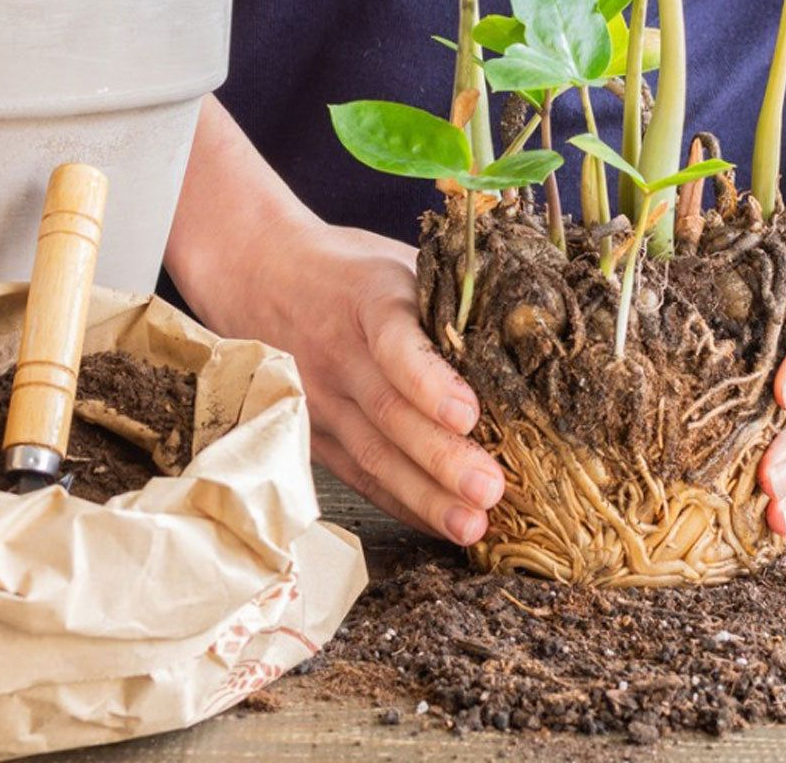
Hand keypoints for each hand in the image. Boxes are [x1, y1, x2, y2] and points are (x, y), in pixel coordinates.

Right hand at [253, 218, 505, 545]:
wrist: (257, 272)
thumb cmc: (349, 270)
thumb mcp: (395, 260)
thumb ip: (445, 295)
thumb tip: (528, 324)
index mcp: (369, 297)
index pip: (396, 341)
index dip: (429, 381)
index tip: (469, 414)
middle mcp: (339, 350)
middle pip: (389, 411)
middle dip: (441, 458)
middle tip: (490, 490)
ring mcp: (319, 396)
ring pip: (373, 453)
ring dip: (424, 495)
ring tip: (471, 526)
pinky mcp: (312, 431)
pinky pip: (358, 472)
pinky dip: (399, 502)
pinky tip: (437, 524)